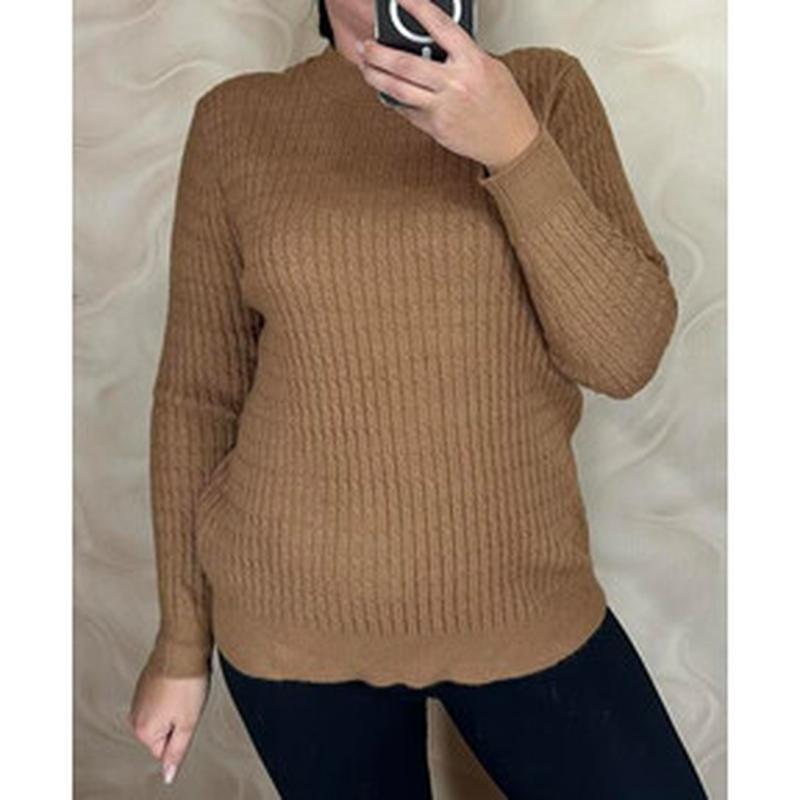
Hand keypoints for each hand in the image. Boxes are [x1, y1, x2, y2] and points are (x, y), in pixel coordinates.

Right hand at [128, 666, 209, 784]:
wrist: (183, 646)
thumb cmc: (186, 681)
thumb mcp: (188, 723)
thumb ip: (177, 752)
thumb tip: (168, 773)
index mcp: (143, 729)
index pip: (164, 750)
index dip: (181, 734)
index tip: (187, 716)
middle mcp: (135, 715)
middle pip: (163, 732)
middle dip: (178, 721)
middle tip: (187, 703)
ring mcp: (138, 698)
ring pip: (163, 714)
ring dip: (176, 706)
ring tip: (185, 690)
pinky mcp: (145, 683)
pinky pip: (162, 698)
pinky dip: (173, 692)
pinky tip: (180, 681)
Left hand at [356, 0, 540, 173]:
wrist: (511, 142)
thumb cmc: (504, 104)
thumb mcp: (491, 67)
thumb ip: (463, 55)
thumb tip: (436, 43)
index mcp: (472, 62)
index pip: (440, 26)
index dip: (417, 8)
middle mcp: (455, 84)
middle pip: (405, 64)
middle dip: (379, 53)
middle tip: (366, 45)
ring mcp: (443, 108)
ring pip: (398, 89)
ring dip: (376, 76)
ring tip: (366, 67)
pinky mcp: (436, 128)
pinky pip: (407, 110)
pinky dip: (395, 99)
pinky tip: (387, 91)